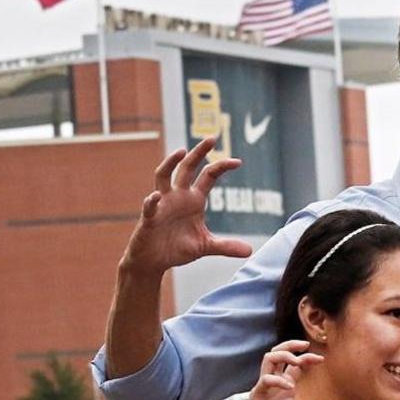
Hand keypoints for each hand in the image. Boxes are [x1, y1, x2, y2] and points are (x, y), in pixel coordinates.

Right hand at [120, 137, 252, 276]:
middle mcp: (178, 196)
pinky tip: (157, 196)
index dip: (221, 166)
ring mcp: (162, 204)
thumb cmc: (177, 248)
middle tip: (212, 138)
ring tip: (181, 151)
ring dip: (171, 163)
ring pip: (163, 176)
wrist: (154, 261)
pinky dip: (152, 200)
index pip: (209, 176)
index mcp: (194, 199)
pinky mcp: (149, 217)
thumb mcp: (205, 246)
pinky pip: (150, 205)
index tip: (238, 162)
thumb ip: (225, 246)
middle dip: (199, 152)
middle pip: (187, 168)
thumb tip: (249, 251)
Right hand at [241, 340, 337, 399]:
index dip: (307, 358)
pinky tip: (290, 388)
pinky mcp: (257, 394)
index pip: (295, 364)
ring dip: (283, 355)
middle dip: (290, 345)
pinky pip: (265, 379)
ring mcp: (265, 386)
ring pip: (268, 359)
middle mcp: (275, 382)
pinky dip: (278, 380)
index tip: (321, 359)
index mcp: (286, 386)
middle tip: (305, 344)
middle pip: (278, 353)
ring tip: (297, 360)